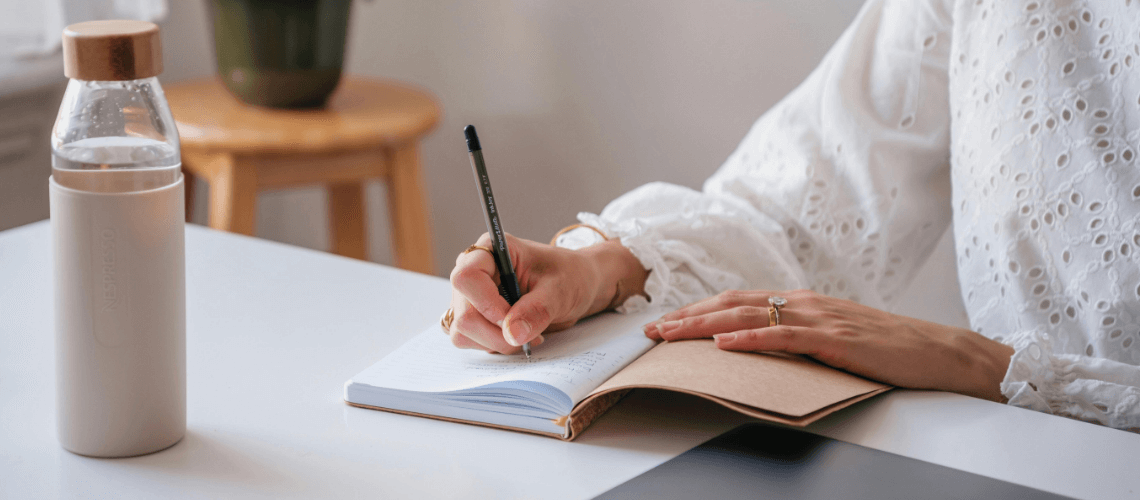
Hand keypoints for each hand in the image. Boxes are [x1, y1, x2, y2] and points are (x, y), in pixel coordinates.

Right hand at [447, 233, 646, 353]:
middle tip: (529, 334)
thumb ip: (537, 309)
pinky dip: (493, 345)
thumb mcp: (560, 290)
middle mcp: (472, 272)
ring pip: (462, 331)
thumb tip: (511, 334)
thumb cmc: (569, 276)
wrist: (575, 285)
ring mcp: (468, 296)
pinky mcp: (473, 316)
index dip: (486, 304)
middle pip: (463, 313)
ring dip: (495, 342)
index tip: (512, 319)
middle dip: (495, 333)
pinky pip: (469, 340)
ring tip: (527, 333)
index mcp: (490, 251)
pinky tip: (517, 335)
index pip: (466, 277)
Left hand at [644, 289, 1014, 401]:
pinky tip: (725, 345)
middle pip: (733, 305)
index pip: (738, 302)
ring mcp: (819, 318)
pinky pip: (784, 337)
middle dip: (688, 317)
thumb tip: (759, 350)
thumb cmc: (888, 349)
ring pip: (749, 317)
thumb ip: (798, 339)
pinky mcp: (835, 338)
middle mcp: (804, 303)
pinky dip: (751, 340)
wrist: (939, 351)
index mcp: (801, 302)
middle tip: (651, 331)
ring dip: (705, 325)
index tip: (666, 323)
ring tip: (672, 335)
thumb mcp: (833, 339)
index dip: (699, 311)